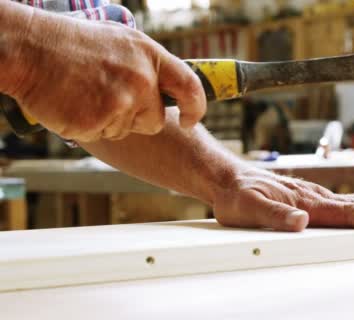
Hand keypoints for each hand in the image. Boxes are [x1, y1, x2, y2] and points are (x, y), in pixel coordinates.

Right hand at [10, 9, 205, 141]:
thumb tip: (165, 87)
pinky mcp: (99, 121)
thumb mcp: (120, 41)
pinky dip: (88, 126)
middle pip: (155, 120)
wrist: (30, 49)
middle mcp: (142, 80)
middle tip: (108, 97)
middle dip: (137, 118)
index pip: (190, 87)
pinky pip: (102, 135)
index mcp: (150, 56)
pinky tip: (74, 104)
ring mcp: (121, 101)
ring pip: (126, 130)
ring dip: (109, 120)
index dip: (195, 108)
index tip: (188, 120)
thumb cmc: (72, 44)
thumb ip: (146, 65)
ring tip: (85, 93)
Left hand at [213, 168, 353, 231]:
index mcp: (307, 201)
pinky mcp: (311, 198)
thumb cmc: (238, 194)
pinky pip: (344, 202)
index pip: (347, 212)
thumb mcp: (248, 208)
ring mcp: (315, 196)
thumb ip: (275, 215)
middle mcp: (315, 197)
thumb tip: (301, 221)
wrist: (228, 178)